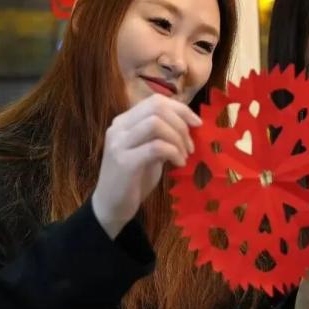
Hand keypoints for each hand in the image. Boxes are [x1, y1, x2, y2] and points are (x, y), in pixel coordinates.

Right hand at [92, 94, 200, 238]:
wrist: (111, 207)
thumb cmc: (133, 179)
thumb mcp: (149, 151)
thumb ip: (162, 135)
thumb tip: (188, 123)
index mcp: (124, 121)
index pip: (155, 101)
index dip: (180, 108)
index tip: (197, 123)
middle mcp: (118, 127)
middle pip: (156, 108)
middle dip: (181, 123)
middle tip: (191, 145)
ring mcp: (119, 144)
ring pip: (156, 124)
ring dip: (178, 138)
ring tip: (185, 155)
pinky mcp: (124, 162)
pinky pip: (156, 147)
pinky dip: (174, 152)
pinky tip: (179, 163)